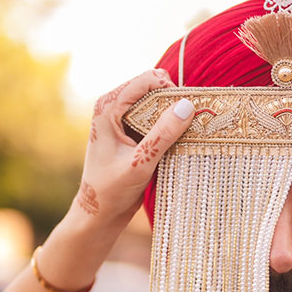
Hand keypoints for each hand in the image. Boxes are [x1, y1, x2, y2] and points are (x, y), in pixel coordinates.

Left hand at [73, 69, 192, 226]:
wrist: (99, 211)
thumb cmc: (111, 190)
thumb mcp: (140, 163)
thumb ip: (162, 135)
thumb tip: (186, 105)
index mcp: (107, 107)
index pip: (147, 80)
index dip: (171, 90)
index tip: (188, 112)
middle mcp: (114, 106)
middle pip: (155, 87)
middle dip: (175, 101)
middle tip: (192, 123)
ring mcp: (123, 117)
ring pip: (158, 101)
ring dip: (175, 113)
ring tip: (189, 133)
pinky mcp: (132, 129)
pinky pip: (158, 115)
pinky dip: (171, 124)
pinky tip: (181, 140)